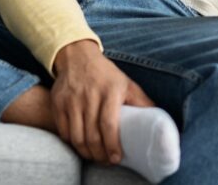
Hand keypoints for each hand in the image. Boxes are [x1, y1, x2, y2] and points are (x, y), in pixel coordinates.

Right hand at [51, 40, 154, 164]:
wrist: (77, 56)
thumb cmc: (106, 74)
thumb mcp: (126, 83)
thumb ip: (142, 101)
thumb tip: (159, 119)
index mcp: (110, 90)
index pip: (109, 124)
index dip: (112, 145)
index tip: (116, 158)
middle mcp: (90, 94)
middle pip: (92, 135)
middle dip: (99, 154)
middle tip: (106, 160)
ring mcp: (72, 99)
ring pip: (76, 136)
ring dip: (86, 152)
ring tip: (94, 156)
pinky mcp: (58, 103)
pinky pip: (64, 131)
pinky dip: (72, 143)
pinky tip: (81, 145)